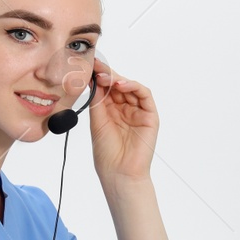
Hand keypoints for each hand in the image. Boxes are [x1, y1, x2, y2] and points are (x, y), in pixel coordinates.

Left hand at [88, 58, 157, 187]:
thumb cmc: (107, 153)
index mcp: (111, 111)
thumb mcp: (97, 121)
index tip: (89, 66)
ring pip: (131, 87)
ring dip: (118, 79)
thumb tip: (94, 78)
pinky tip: (120, 85)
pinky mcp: (150, 116)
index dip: (99, 76)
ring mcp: (138, 112)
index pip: (106, 88)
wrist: (119, 173)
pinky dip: (133, 86)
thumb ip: (97, 100)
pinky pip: (144, 95)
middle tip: (97, 67)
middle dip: (107, 74)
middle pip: (118, 84)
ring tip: (106, 78)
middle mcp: (125, 109)